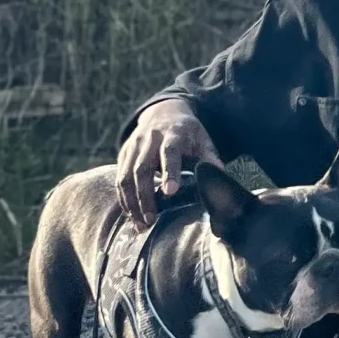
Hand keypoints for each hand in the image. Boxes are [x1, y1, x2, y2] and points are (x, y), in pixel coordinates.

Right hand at [116, 99, 202, 230]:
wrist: (163, 113)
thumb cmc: (187, 133)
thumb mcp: (202, 139)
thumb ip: (209, 156)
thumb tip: (219, 172)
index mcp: (172, 134)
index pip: (169, 152)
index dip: (169, 171)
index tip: (171, 192)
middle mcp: (149, 139)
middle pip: (142, 168)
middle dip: (145, 196)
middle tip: (151, 220)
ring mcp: (133, 147)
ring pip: (126, 176)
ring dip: (132, 202)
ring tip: (141, 225)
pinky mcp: (123, 155)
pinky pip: (120, 179)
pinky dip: (124, 199)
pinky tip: (132, 216)